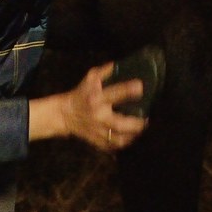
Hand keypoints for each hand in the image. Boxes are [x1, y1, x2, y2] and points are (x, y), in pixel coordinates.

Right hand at [28, 62, 147, 150]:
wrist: (65, 114)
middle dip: (136, 124)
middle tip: (147, 119)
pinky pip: (112, 146)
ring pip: (118, 139)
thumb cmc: (80, 93)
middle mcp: (98, 116)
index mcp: (97, 98)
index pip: (114, 94)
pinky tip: (130, 138)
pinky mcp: (96, 140)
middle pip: (120, 123)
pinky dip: (123, 144)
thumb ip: (106, 71)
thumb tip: (121, 64)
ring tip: (141, 130)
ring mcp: (97, 130)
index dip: (128, 90)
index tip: (140, 87)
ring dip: (132, 136)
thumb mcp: (90, 78)